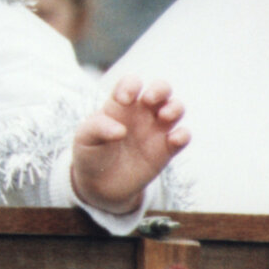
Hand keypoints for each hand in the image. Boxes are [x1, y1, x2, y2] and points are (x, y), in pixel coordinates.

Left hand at [70, 76, 189, 214]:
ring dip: (175, 108)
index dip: (131, 85)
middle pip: (161, 89)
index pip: (131, 83)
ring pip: (176, 108)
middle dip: (160, 89)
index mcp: (120, 105)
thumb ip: (98, 128)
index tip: (123, 100)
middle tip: (149, 100)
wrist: (100, 185)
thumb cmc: (90, 154)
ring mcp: (155, 130)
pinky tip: (173, 140)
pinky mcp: (166, 150)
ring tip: (163, 117)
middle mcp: (141, 113)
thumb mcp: (85, 139)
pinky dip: (183, 135)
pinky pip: (183, 136)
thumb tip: (121, 130)